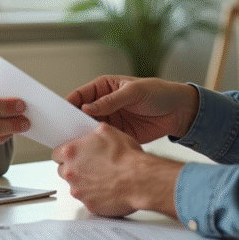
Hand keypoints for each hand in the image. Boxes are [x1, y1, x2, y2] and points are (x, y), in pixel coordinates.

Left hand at [53, 123, 180, 217]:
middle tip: (89, 166)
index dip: (66, 153)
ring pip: (75, 186)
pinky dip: (95, 195)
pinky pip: (88, 200)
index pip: (56, 153)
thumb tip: (90, 133)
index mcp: (71, 152)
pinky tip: (107, 189)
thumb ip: (91, 132)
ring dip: (84, 182)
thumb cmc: (127, 157)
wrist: (140, 180)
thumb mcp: (107, 131)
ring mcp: (79, 191)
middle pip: (63, 170)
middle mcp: (71, 172)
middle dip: (73, 168)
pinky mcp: (89, 205)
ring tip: (102, 178)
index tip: (73, 155)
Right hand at [66, 76, 198, 142]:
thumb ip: (110, 100)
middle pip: (80, 114)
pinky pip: (102, 140)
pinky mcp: (118, 134)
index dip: (68, 104)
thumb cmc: (158, 93)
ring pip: (89, 129)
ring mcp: (110, 120)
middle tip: (63, 133)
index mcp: (103, 87)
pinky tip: (90, 151)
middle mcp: (103, 104)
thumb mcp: (134, 92)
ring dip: (82, 136)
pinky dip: (96, 146)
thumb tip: (87, 108)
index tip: (59, 115)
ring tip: (74, 144)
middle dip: (72, 122)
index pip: (79, 95)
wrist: (179, 112)